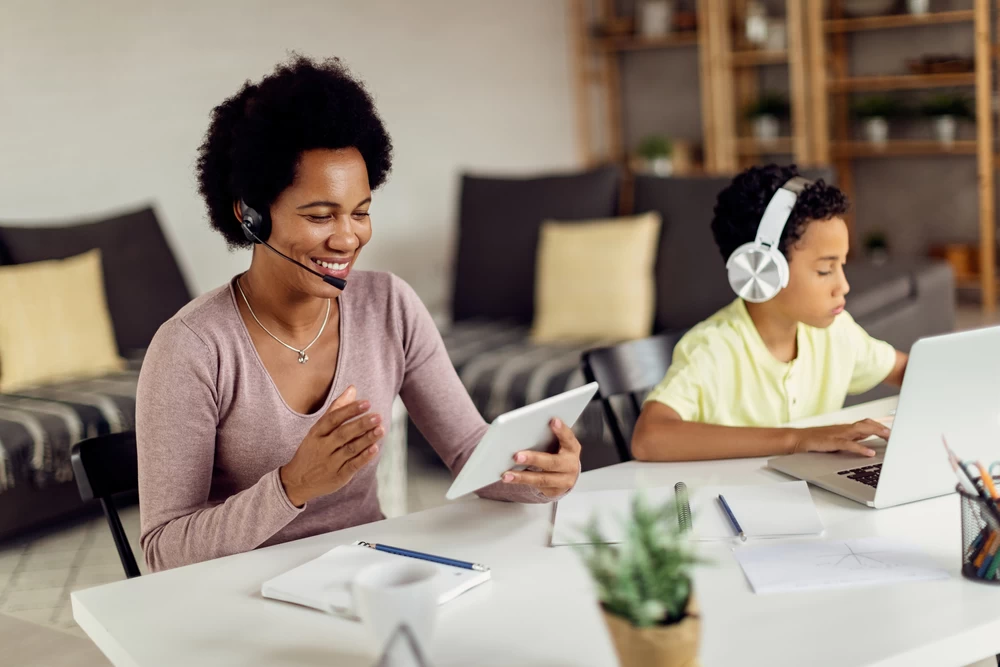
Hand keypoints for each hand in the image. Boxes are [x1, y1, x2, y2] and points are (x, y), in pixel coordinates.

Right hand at [279, 386, 382, 506]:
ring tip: (381, 429)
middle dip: (361, 424)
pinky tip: (375, 449)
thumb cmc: (312, 450)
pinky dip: (363, 458)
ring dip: (366, 439)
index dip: (349, 410)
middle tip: (378, 416)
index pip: (333, 419)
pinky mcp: (338, 477)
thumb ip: (336, 409)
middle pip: (342, 434)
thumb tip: (352, 388)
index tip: (366, 403)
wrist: (297, 482)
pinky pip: (352, 466)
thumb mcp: (318, 429)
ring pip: (349, 449)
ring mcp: (330, 463)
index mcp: (316, 433)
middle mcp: (322, 447)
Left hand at [501, 418, 581, 497]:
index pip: (568, 438)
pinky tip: (510, 478)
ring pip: (542, 479)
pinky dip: (522, 481)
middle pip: (552, 462)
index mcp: (572, 448)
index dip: (562, 430)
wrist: (566, 474)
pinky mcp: (554, 491)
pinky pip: (536, 487)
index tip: (553, 420)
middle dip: (534, 459)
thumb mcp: (558, 443)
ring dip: (522, 477)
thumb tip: (524, 431)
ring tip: (506, 474)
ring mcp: (564, 480)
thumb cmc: (558, 452)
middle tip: (516, 456)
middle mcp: (571, 465)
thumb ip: (547, 436)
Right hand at [792, 419, 890, 457]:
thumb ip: (852, 440)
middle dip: (882, 428)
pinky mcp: (831, 442)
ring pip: (861, 429)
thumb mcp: (837, 440)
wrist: (796, 440)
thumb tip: (868, 444)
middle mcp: (844, 429)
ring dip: (876, 432)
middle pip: (867, 423)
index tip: (894, 432)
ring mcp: (838, 434)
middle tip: (896, 435)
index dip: (881, 426)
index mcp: (845, 429)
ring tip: (888, 438)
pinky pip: (849, 444)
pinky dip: (860, 448)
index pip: (867, 423)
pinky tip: (870, 453)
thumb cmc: (815, 441)